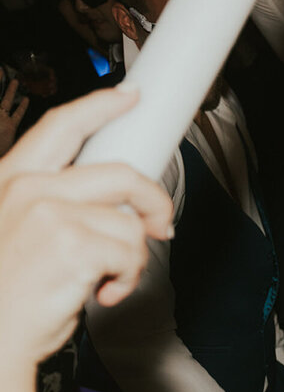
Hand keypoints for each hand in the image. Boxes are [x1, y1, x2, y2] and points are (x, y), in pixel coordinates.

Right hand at [0, 87, 173, 368]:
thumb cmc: (6, 294)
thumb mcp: (18, 233)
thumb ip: (58, 206)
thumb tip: (120, 206)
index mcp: (11, 181)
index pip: (60, 127)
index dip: (100, 106)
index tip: (129, 97)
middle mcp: (27, 190)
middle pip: (122, 173)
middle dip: (153, 201)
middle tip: (160, 226)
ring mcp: (49, 214)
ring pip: (131, 223)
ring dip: (131, 259)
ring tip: (105, 279)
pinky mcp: (72, 244)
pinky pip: (131, 253)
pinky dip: (127, 279)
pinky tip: (101, 292)